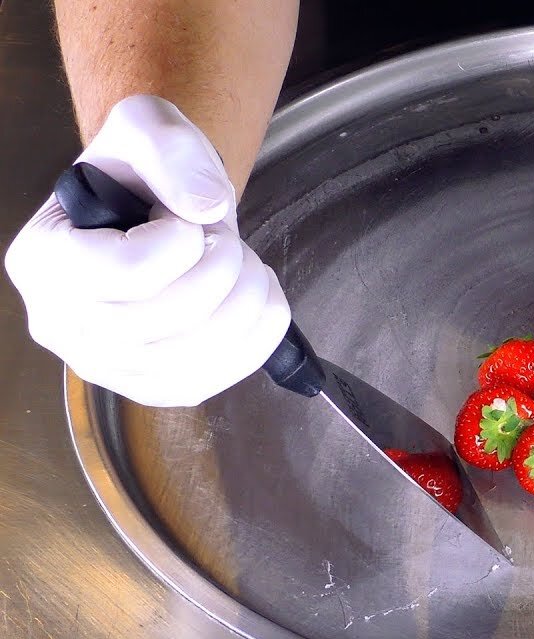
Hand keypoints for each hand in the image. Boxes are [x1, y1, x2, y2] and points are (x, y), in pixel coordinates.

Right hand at [5, 95, 289, 406]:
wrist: (157, 208)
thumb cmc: (141, 171)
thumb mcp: (149, 126)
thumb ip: (171, 149)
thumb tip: (205, 206)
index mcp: (42, 260)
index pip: (125, 272)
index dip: (182, 241)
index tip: (187, 218)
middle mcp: (59, 323)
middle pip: (160, 320)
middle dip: (221, 271)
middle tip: (227, 238)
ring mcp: (103, 364)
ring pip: (188, 358)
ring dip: (244, 305)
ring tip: (248, 266)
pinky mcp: (150, 385)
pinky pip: (209, 380)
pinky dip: (254, 340)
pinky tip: (259, 299)